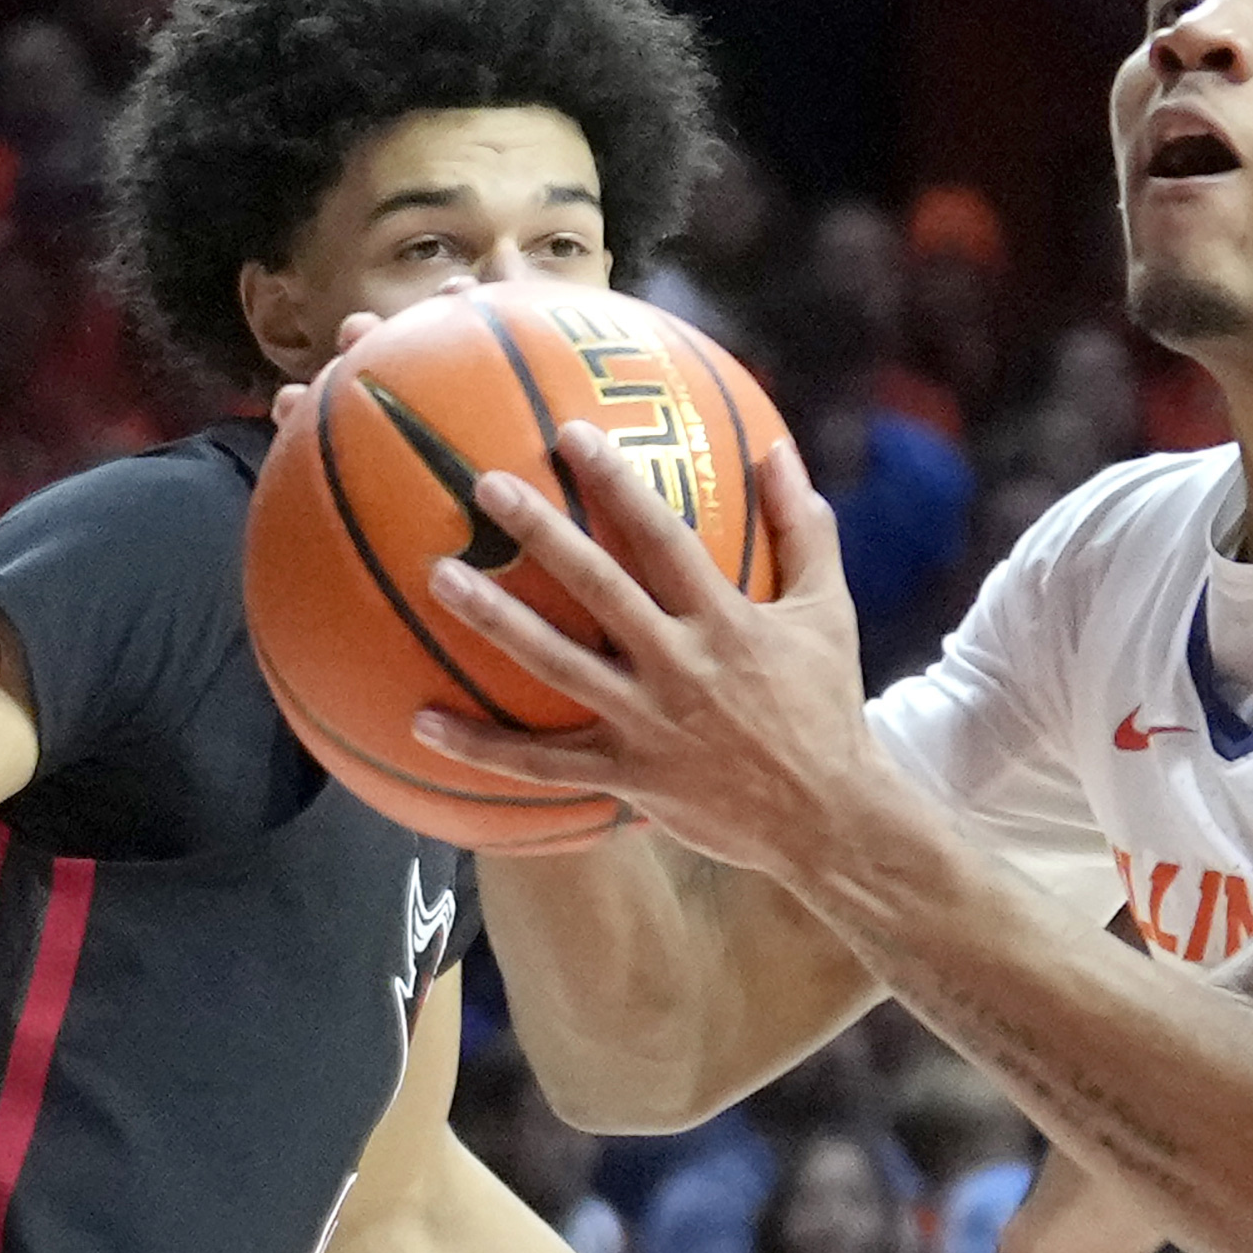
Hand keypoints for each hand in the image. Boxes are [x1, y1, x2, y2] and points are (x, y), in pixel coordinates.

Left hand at [401, 431, 887, 875]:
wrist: (828, 818)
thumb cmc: (826, 705)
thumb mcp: (827, 611)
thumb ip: (804, 530)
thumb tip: (778, 449)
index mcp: (726, 620)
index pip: (664, 536)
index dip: (617, 482)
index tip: (571, 434)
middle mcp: (680, 665)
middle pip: (598, 587)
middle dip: (541, 532)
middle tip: (485, 486)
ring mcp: (648, 723)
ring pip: (557, 665)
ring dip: (495, 620)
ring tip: (439, 578)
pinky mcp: (627, 776)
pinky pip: (541, 762)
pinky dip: (480, 746)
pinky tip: (423, 720)